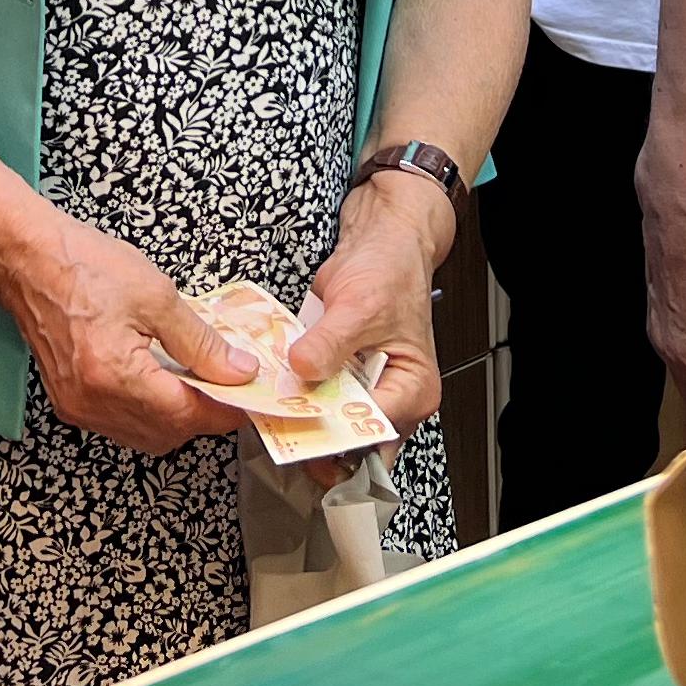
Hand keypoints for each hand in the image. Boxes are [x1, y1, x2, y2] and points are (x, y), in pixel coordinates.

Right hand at [2, 213, 255, 454]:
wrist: (27, 259)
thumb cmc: (84, 266)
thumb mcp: (156, 295)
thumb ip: (202, 342)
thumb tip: (238, 371)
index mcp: (115, 377)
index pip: (187, 414)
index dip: (226, 409)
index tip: (251, 397)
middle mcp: (93, 404)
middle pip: (168, 434)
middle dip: (203, 414)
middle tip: (228, 385)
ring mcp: (78, 407)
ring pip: (145, 435)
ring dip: (177, 416)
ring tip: (197, 380)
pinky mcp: (70, 401)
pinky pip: (121, 424)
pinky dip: (149, 411)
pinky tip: (161, 380)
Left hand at [299, 182, 447, 429]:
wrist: (380, 243)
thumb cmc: (389, 270)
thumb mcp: (358, 306)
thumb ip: (330, 342)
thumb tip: (303, 369)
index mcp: (413, 390)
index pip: (372, 434)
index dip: (334, 436)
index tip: (296, 431)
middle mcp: (394, 398)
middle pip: (353, 442)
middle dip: (315, 438)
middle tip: (277, 431)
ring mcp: (367, 390)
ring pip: (333, 425)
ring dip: (303, 420)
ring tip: (271, 413)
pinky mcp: (343, 379)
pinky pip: (320, 400)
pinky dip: (299, 399)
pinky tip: (276, 393)